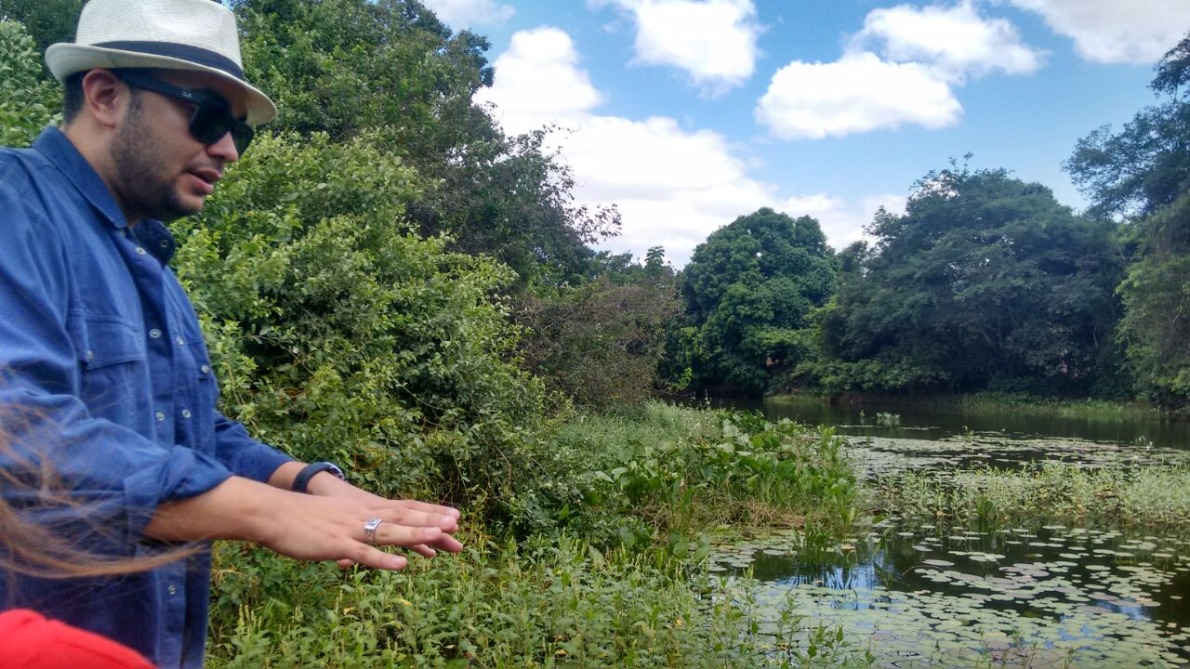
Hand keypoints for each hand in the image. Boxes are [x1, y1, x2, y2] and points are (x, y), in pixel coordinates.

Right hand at [295, 470, 462, 561]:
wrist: (273, 513)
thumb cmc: (302, 520)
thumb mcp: (334, 523)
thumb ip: (351, 536)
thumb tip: (357, 551)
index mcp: (364, 509)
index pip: (403, 507)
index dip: (428, 511)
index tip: (453, 515)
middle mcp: (363, 515)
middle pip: (403, 516)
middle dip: (431, 520)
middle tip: (458, 524)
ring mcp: (351, 529)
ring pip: (389, 532)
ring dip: (416, 533)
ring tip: (441, 536)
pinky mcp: (337, 544)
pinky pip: (364, 553)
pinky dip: (384, 560)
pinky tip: (402, 565)